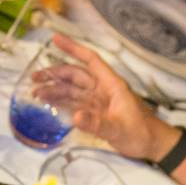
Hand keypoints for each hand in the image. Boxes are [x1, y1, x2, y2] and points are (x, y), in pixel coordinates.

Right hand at [36, 34, 179, 161]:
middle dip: (55, 74)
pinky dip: (62, 102)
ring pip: (73, 91)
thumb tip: (76, 116)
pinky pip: (76, 104)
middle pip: (76, 76)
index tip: (54, 39)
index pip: (90, 60)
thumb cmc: (140, 132)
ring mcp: (98, 102)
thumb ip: (97, 123)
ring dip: (55, 90)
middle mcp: (102, 89)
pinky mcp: (95, 114)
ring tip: (36, 93)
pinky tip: (49, 103)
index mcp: (111, 85)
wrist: (151, 145)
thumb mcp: (118, 129)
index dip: (73, 48)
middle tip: (34, 78)